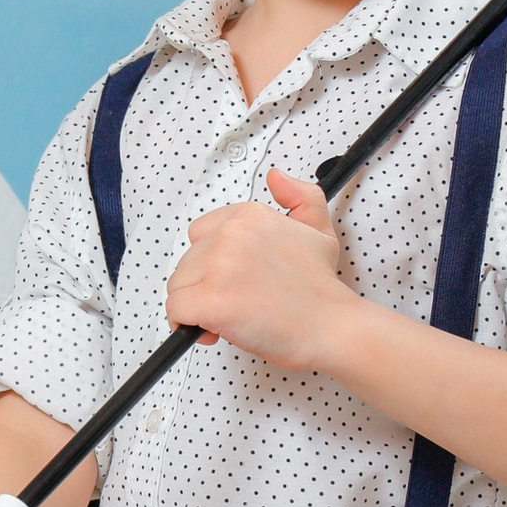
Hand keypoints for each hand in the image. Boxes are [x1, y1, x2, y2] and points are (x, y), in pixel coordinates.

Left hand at [166, 169, 358, 370]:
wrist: (331, 328)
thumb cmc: (321, 290)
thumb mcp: (319, 231)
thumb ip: (301, 197)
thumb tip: (277, 177)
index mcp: (251, 216)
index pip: (202, 234)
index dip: (213, 262)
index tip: (235, 279)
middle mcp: (233, 234)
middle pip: (187, 261)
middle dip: (205, 285)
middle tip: (237, 301)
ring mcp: (220, 265)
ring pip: (178, 286)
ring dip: (196, 306)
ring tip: (230, 316)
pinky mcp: (211, 299)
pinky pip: (176, 310)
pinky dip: (187, 325)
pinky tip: (211, 329)